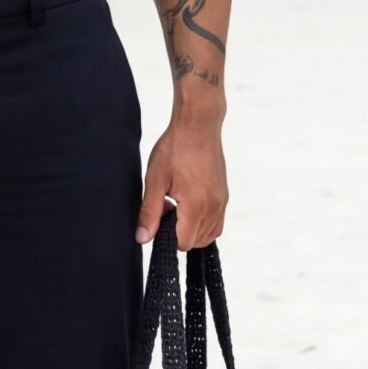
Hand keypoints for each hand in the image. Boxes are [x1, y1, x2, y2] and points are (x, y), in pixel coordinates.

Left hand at [136, 114, 226, 247]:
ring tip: (177, 203)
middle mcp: (214, 207)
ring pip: (208, 234)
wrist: (198, 125)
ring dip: (191, 228)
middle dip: (178, 232)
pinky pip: (216, 222)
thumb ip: (149, 213)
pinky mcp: (224, 195)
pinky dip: (202, 222)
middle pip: (196, 242)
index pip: (183, 243)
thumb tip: (143, 239)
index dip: (167, 235)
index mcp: (196, 206)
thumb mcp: (155, 180)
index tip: (160, 213)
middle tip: (166, 205)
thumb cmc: (175, 148)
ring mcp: (222, 202)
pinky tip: (188, 203)